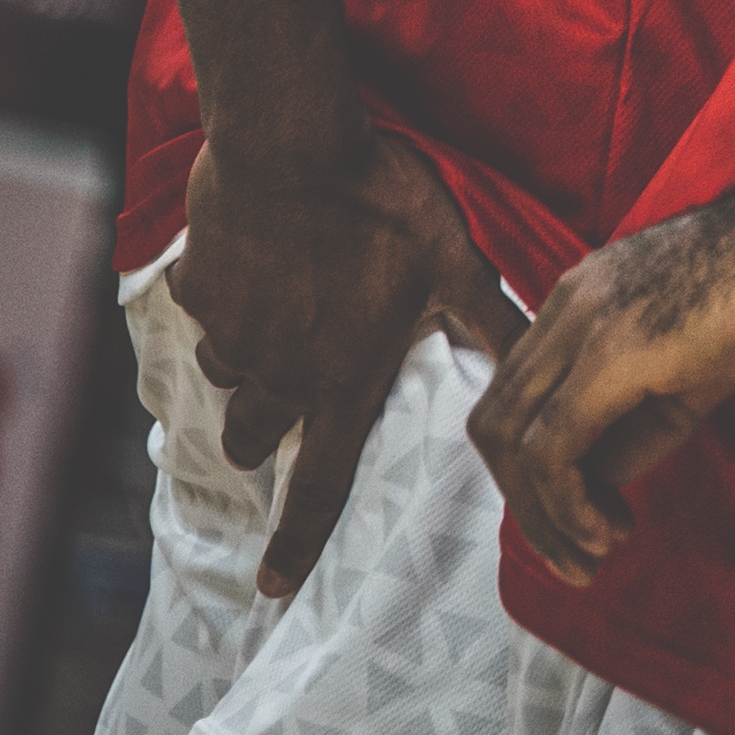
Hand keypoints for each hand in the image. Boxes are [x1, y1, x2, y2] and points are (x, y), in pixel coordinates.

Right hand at [167, 124, 521, 597]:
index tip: (271, 588)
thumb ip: (492, 321)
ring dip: (248, 363)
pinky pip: (205, 310)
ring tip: (279, 323)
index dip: (296, 543)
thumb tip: (538, 366)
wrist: (293, 145)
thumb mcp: (455, 263)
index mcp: (340, 382)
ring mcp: (229, 335)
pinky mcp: (195, 292)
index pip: (320, 486)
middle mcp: (277, 375)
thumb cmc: (385, 207)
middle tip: (283, 413)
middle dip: (266, 438)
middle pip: (256, 439)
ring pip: (228, 375)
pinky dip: (225, 297)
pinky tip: (256, 259)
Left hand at [463, 187, 734, 579]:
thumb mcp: (702, 365)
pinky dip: (567, 504)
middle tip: (580, 554)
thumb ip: (643, 418)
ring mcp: (582, 326)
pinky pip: (552, 450)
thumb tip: (599, 481)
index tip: (596, 514)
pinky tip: (607, 528)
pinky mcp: (609, 356)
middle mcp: (566, 308)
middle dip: (529, 504)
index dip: (539, 470)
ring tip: (592, 555)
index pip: (520, 398)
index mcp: (583, 300)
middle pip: (498, 424)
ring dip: (544, 516)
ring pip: (511, 442)